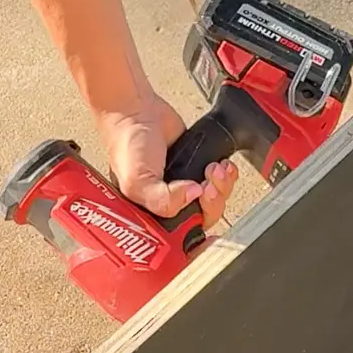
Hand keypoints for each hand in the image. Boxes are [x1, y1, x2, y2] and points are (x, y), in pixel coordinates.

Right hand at [98, 94, 237, 226]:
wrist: (136, 111)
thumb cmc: (126, 145)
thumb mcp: (137, 181)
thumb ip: (163, 200)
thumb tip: (192, 196)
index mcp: (152, 217)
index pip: (181, 240)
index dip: (199, 241)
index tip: (211, 235)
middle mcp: (169, 205)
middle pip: (205, 219)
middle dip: (213, 203)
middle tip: (207, 186)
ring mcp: (185, 189)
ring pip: (216, 201)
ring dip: (222, 187)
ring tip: (212, 169)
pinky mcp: (197, 171)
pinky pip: (220, 182)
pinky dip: (226, 175)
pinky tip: (220, 166)